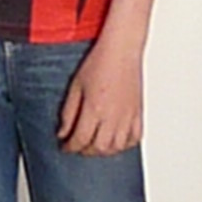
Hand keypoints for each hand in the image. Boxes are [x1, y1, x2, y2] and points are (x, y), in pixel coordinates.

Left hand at [58, 34, 142, 155]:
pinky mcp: (138, 112)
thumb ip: (68, 112)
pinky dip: (124, 145)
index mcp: (95, 109)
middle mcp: (113, 116)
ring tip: (94, 146)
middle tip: (77, 146)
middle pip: (99, 147)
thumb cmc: (99, 62)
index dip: (70, 147)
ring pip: (117, 147)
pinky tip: (116, 142)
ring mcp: (127, 116)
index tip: (64, 146)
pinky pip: (135, 138)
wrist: (121, 50)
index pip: (80, 139)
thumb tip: (63, 132)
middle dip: (85, 151)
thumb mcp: (75, 86)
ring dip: (103, 151)